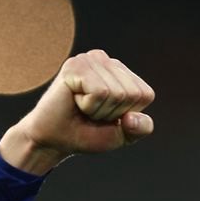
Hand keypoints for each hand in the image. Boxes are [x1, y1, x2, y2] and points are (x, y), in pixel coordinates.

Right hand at [1, 49, 154, 172]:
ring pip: (116, 93)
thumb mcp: (123, 135)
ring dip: (98, 110)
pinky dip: (88, 105)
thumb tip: (132, 117)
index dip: (127, 115)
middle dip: (112, 113)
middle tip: (91, 113)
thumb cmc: (88, 133)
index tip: (106, 115)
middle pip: (131, 94)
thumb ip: (141, 128)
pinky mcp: (75, 65)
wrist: (54, 140)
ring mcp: (91, 60)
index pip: (145, 95)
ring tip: (82, 107)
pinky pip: (99, 92)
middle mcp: (108, 61)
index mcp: (123, 73)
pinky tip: (74, 100)